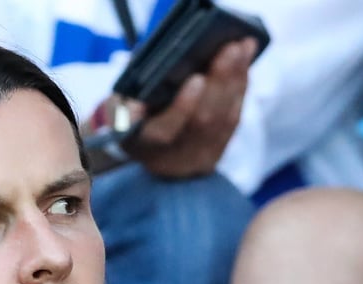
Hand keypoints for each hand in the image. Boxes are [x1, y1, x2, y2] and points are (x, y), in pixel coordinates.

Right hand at [86, 39, 255, 178]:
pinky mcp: (217, 151)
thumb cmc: (129, 120)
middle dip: (219, 82)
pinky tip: (245, 61)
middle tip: (230, 49)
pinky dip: (241, 86)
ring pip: (224, 119)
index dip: (182, 107)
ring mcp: (198, 157)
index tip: (197, 79)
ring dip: (235, 79)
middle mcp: (173, 158)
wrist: (149, 151)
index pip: (164, 132)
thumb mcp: (116, 114)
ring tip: (242, 47)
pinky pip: (234, 117)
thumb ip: (122, 107)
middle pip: (203, 122)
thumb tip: (138, 103)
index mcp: (144, 146)